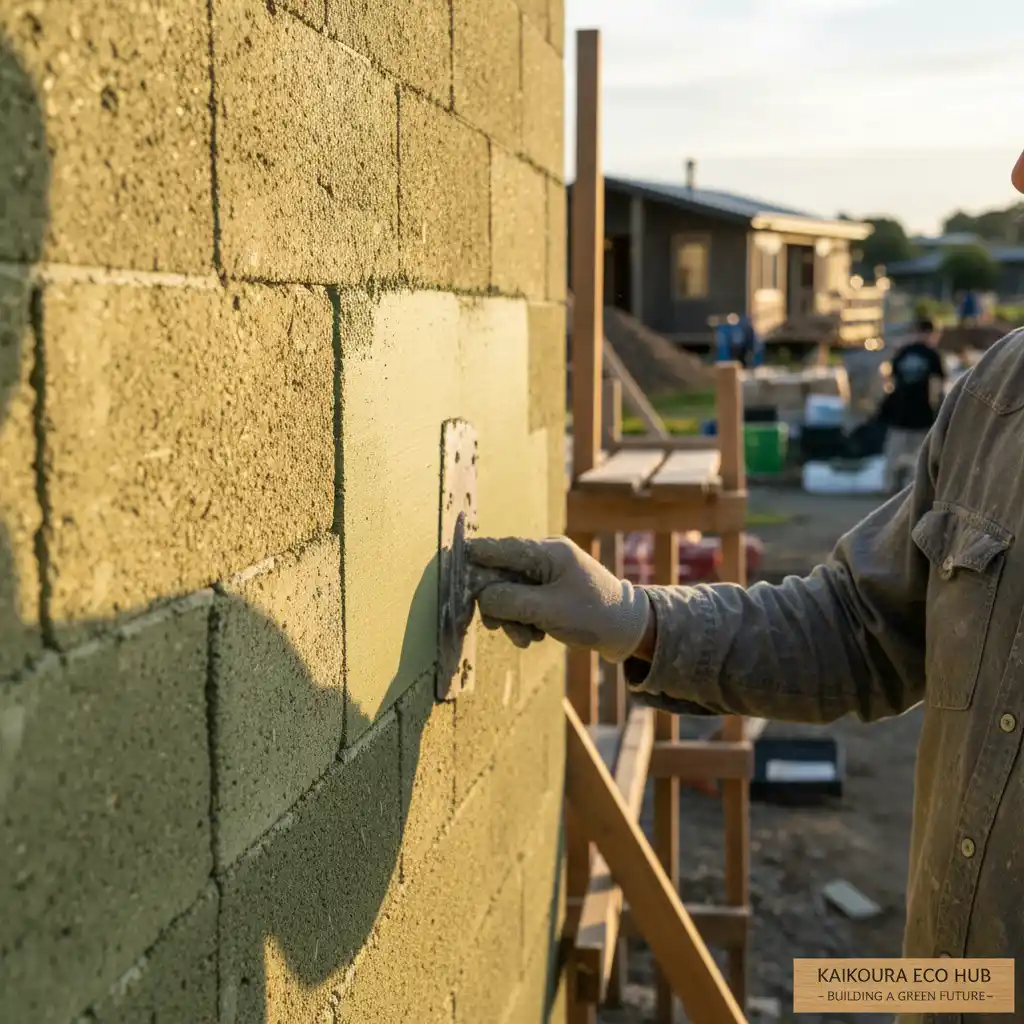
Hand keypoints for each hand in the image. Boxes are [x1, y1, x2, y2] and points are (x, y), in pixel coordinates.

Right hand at [466, 535, 650, 662]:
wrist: (629, 631)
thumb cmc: (593, 616)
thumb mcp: (548, 611)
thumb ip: (509, 600)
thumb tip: (479, 596)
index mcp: (547, 552)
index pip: (500, 548)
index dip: (474, 557)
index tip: (451, 565)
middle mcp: (546, 556)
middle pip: (501, 574)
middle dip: (498, 604)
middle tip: (498, 628)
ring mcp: (548, 573)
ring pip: (510, 592)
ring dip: (512, 617)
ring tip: (527, 637)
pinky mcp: (550, 590)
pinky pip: (523, 601)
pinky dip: (524, 619)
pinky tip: (536, 635)